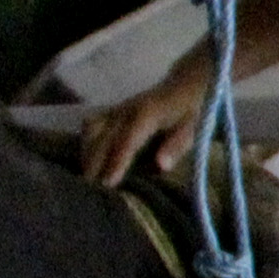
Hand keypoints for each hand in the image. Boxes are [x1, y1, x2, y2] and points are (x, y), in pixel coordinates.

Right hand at [78, 61, 211, 186]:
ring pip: (91, 130)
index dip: (116, 162)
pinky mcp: (110, 111)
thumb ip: (176, 146)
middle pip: (103, 138)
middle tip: (90, 189)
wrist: (182, 87)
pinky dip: (85, 143)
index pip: (127, 141)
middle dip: (94, 163)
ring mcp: (116, 109)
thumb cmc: (190, 113)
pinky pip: (90, 125)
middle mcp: (126, 110)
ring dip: (86, 154)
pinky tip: (86, 161)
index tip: (107, 183)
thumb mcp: (193, 130)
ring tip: (86, 179)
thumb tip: (161, 166)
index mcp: (148, 114)